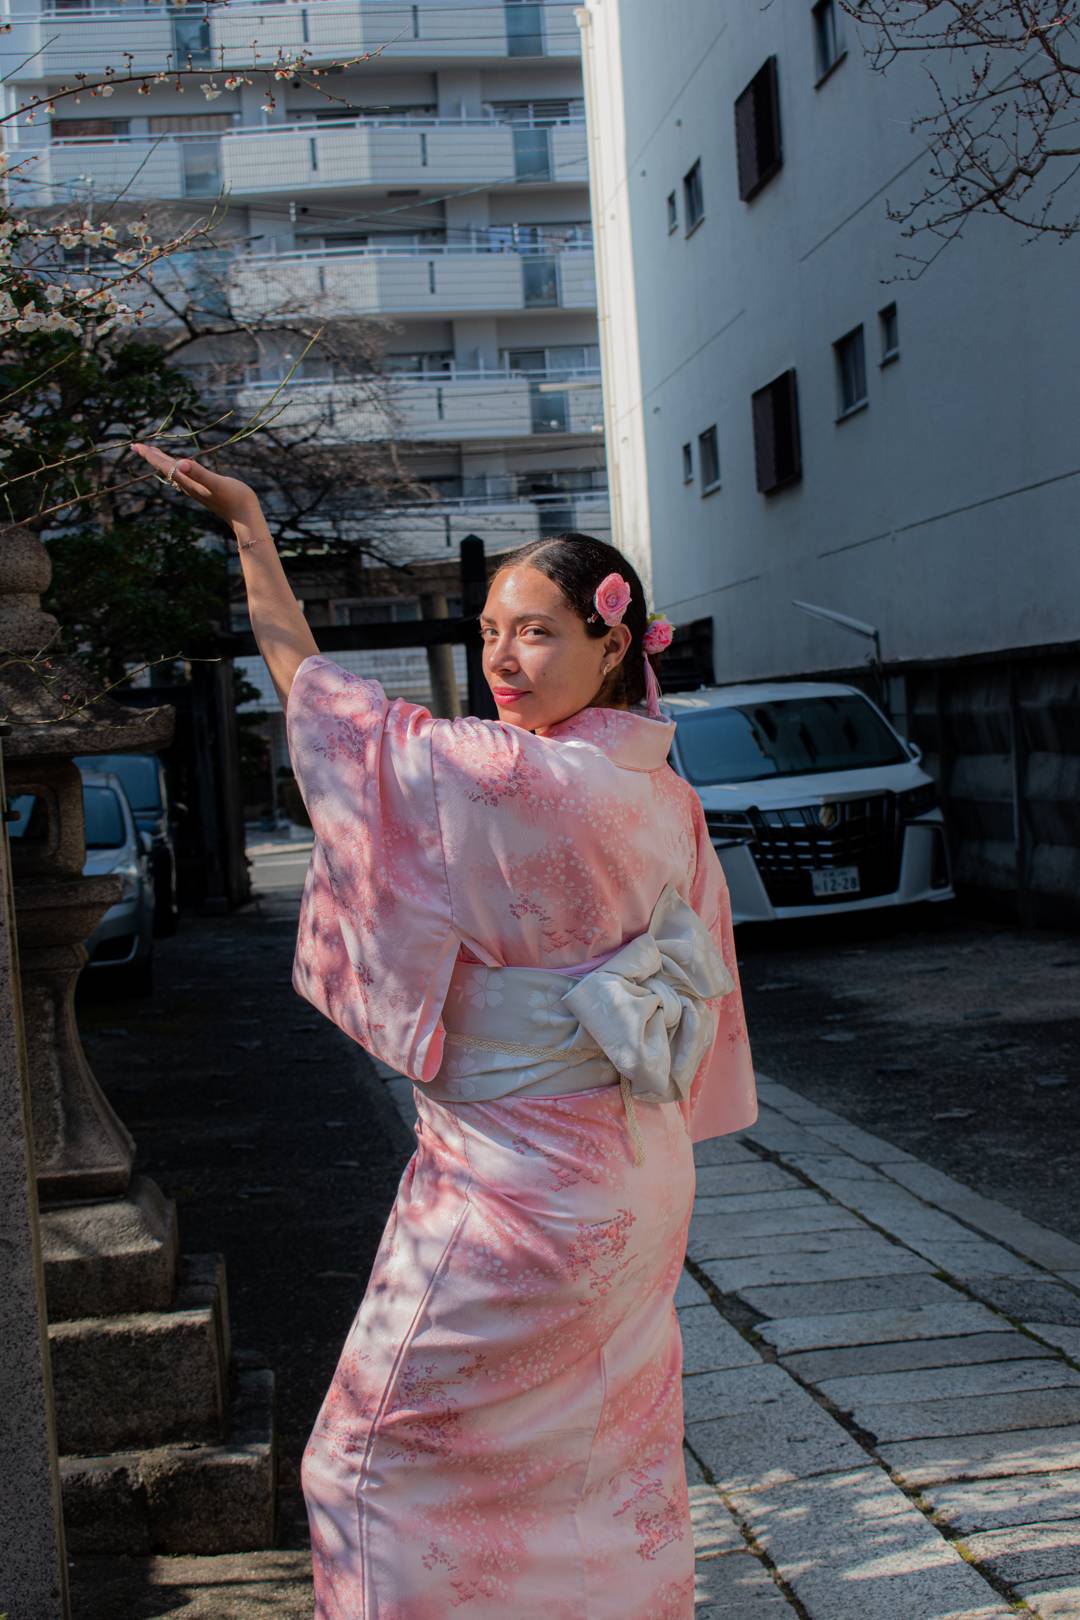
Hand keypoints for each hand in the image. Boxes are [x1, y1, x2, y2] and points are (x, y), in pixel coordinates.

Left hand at [131, 442, 261, 530]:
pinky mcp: (203, 491)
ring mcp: (195, 489)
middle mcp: (188, 486)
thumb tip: (181, 463)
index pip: (165, 466)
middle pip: (165, 469)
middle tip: (136, 446)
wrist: (245, 517)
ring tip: (154, 454)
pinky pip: (183, 477)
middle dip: (151, 457)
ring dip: (162, 463)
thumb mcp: (217, 483)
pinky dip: (175, 469)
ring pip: (173, 473)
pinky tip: (178, 468)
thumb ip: (199, 473)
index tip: (135, 445)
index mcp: (188, 482)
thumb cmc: (235, 498)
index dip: (150, 455)